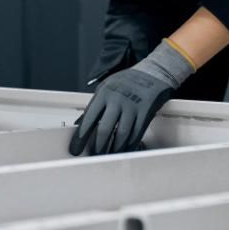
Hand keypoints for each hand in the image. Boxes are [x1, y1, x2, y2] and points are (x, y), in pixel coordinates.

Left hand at [70, 41, 194, 155]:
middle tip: (94, 156)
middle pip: (105, 129)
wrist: (152, 72)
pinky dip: (129, 144)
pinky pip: (136, 134)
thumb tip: (80, 124)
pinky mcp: (145, 112)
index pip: (88, 119)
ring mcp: (132, 106)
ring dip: (114, 149)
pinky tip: (124, 149)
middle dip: (98, 147)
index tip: (76, 149)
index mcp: (104, 93)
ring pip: (121, 134)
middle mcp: (117, 100)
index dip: (80, 137)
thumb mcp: (106, 88)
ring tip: (109, 156)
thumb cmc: (126, 82)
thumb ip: (94, 106)